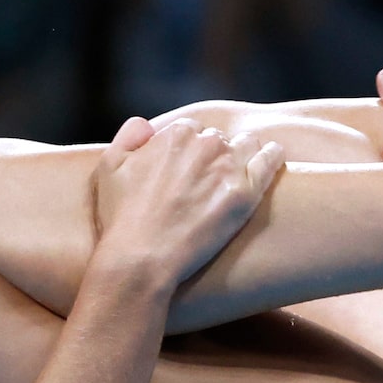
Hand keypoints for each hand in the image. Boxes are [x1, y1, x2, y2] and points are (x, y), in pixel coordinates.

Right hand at [93, 117, 285, 287]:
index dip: (188, 149)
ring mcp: (228, 166)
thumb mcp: (109, 168)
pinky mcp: (246, 192)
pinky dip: (272, 155)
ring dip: (243, 152)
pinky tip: (273, 156)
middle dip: (213, 153)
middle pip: (218, 139)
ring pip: (246, 144)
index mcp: (175, 134)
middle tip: (209, 178)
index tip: (187, 167)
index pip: (191, 130)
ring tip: (243, 167)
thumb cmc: (121, 217)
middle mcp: (204, 144)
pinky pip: (270, 160)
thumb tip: (146, 124)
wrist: (142, 257)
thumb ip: (128, 136)